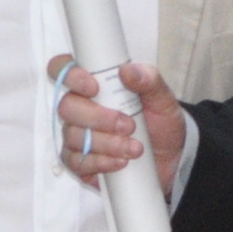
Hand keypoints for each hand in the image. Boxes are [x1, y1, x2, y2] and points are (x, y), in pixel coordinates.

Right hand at [49, 57, 185, 194]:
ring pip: (74, 136)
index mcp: (94, 85)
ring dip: (108, 143)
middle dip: (99, 117)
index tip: (93, 87)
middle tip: (129, 126)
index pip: (63, 69)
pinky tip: (121, 162)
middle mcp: (80, 108)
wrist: (170, 159)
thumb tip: (127, 70)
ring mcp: (77, 136)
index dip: (70, 75)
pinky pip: (77, 163)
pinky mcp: (80, 162)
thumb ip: (149, 80)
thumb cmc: (160, 124)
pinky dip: (101, 163)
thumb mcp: (163, 99)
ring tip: (136, 148)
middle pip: (66, 106)